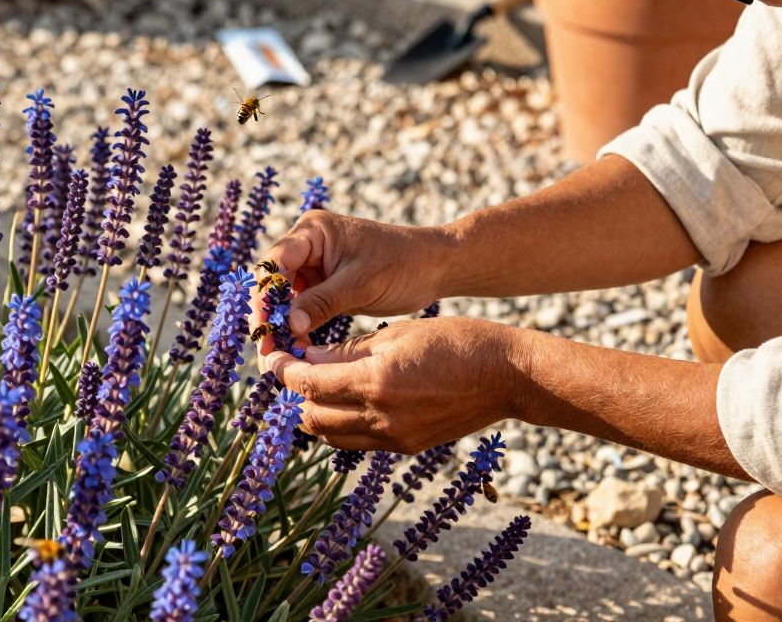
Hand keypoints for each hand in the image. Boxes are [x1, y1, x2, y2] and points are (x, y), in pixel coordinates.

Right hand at [252, 210, 455, 339]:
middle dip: (267, 314)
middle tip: (266, 349)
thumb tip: (288, 325)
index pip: (274, 262)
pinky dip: (297, 327)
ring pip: (283, 297)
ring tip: (280, 354)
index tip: (262, 327)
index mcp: (313, 232)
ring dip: (280, 324)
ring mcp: (314, 267)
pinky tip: (298, 349)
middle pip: (272, 281)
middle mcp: (307, 246)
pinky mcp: (324, 286)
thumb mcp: (361, 283)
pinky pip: (301, 308)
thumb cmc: (402, 264)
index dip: (263, 295)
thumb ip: (322, 301)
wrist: (435, 268)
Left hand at [264, 317, 523, 453]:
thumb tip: (307, 358)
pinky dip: (341, 424)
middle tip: (292, 370)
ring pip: (331, 435)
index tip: (273, 358)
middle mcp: (381, 417)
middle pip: (312, 417)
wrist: (507, 376)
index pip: (308, 384)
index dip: (284, 371)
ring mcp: (395, 438)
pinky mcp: (407, 447)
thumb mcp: (395, 334)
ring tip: (315, 385)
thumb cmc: (454, 342)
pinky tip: (345, 400)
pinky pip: (357, 441)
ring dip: (315, 412)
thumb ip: (347, 350)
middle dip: (295, 394)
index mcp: (376, 382)